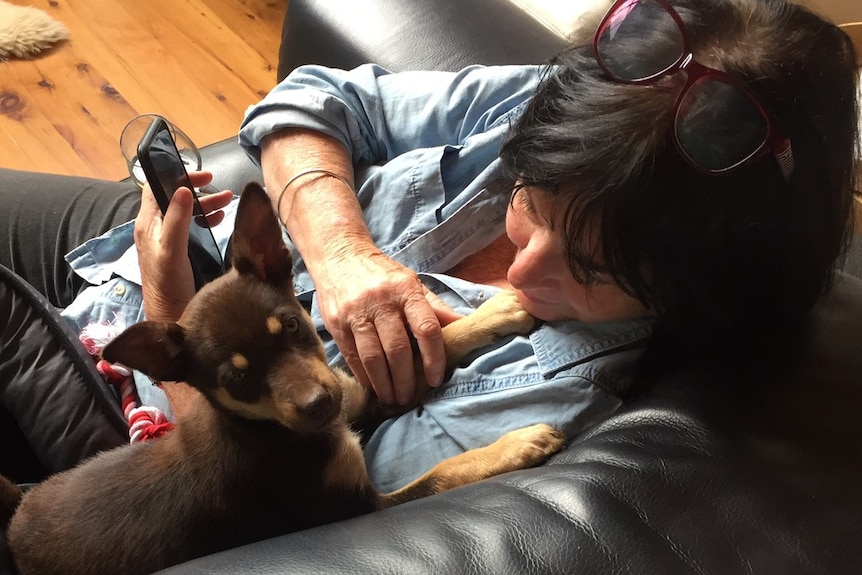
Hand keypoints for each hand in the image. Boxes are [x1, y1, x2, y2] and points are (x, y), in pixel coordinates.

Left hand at [135, 171, 232, 322]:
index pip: (157, 187)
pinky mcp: (175, 252)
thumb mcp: (172, 250)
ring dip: (205, 206)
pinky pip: (189, 228)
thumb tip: (183, 188)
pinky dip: (204, 221)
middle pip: (174, 199)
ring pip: (184, 213)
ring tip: (227, 206)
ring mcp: (164, 241)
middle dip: (199, 192)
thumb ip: (176, 220)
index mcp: (148, 224)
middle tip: (224, 193)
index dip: (179, 176)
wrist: (169, 317)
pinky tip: (218, 224)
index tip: (205, 176)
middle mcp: (153, 229)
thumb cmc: (169, 284)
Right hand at [314, 248, 462, 404]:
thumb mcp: (411, 283)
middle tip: (410, 397)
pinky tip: (374, 386)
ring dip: (385, 384)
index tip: (436, 378)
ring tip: (393, 398)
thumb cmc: (382, 274)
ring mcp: (356, 313)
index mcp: (406, 290)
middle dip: (406, 379)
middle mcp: (381, 301)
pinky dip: (365, 376)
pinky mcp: (336, 323)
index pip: (426, 328)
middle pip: (398, 349)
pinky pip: (353, 357)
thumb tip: (463, 326)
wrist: (339, 254)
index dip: (434, 357)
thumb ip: (435, 307)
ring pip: (373, 357)